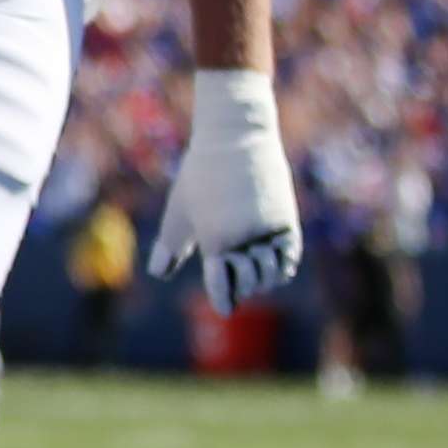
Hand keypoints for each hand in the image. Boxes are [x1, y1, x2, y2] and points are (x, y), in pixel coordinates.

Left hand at [153, 66, 301, 310]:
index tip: (225, 308)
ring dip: (263, 280)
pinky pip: (289, 257)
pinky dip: (283, 268)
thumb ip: (170, 244)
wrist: (236, 139)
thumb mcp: (180, 208)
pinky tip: (274, 268)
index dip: (223, 299)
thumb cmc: (201, 174)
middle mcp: (244, 240)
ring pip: (272, 274)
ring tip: (255, 277)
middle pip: (249, 283)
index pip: (222, 285)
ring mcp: (268, 231)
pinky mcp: (287, 221)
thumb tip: (158, 273)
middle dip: (242, 287)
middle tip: (237, 287)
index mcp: (214, 241)